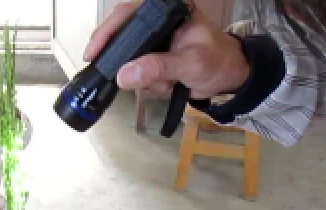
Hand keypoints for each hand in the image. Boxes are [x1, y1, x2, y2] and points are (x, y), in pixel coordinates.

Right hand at [85, 1, 249, 98]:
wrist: (231, 76)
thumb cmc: (219, 60)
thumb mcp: (190, 63)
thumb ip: (158, 67)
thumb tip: (125, 74)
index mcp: (168, 10)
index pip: (129, 14)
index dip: (107, 31)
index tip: (93, 51)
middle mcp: (159, 21)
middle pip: (123, 36)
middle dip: (128, 61)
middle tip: (121, 76)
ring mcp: (156, 41)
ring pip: (130, 59)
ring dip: (145, 77)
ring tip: (170, 82)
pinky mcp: (156, 57)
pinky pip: (139, 72)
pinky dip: (151, 83)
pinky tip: (171, 84)